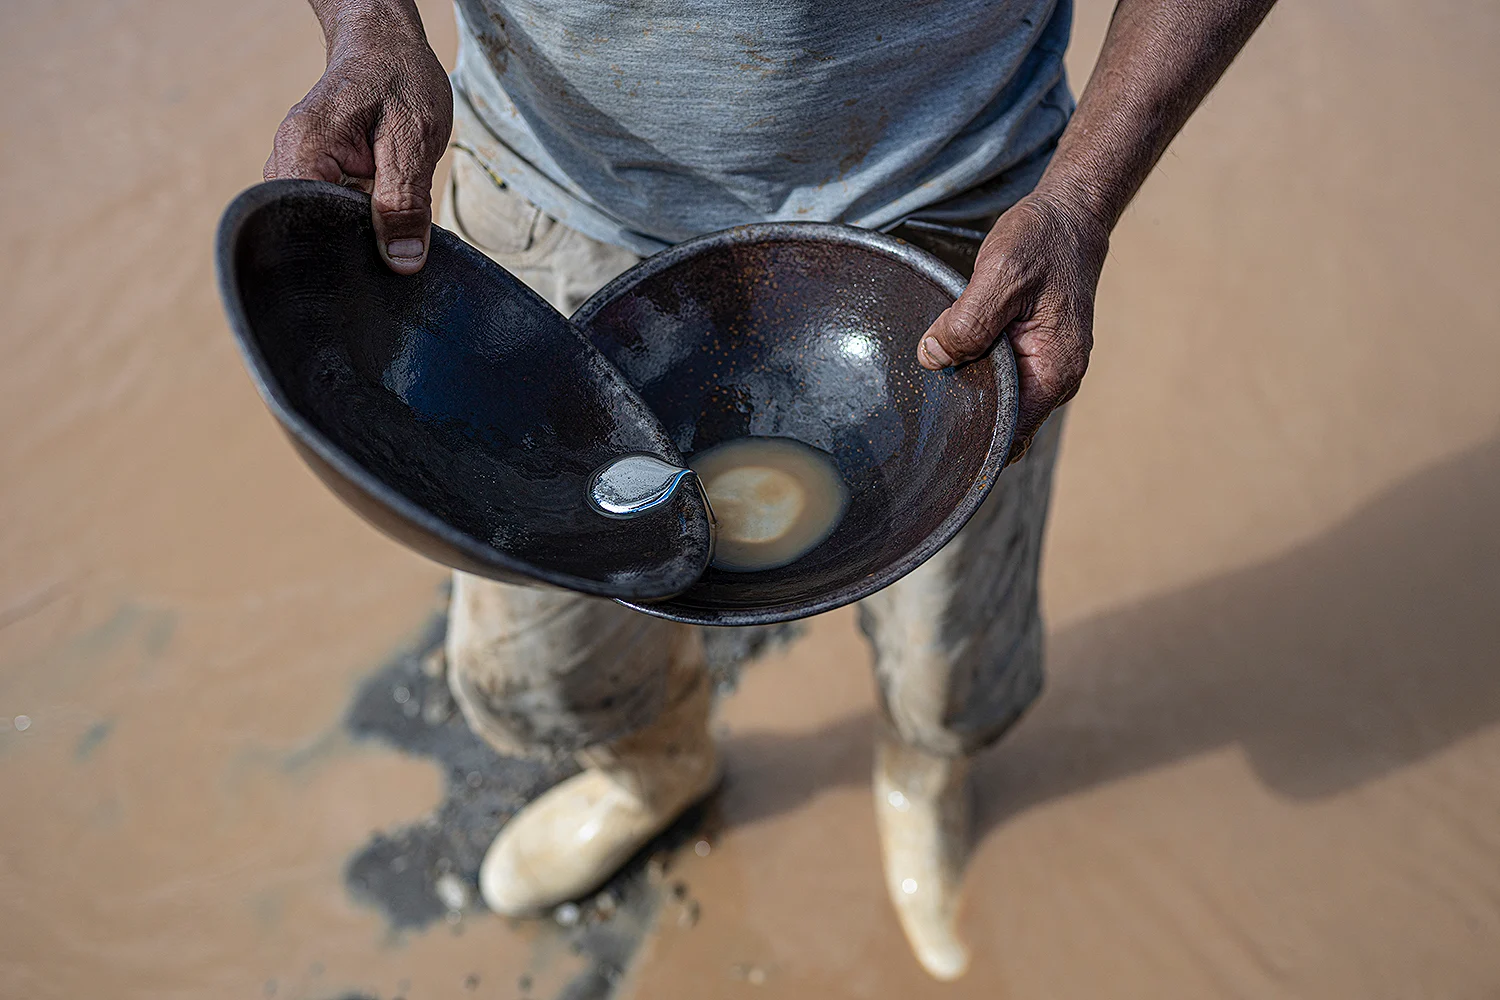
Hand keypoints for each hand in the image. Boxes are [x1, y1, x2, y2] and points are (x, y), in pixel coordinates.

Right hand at [265, 16, 451, 273]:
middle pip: (314, 230)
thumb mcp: (413, 140)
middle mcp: (288, 162)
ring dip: (362, 230)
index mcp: (304, 150)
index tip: (381, 260)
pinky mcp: (315, 177)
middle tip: (398, 241)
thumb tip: (402, 262)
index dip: (345, 250)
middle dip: (357, 244)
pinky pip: (335, 213)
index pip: (307, 224)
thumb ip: (406, 203)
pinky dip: (363, 218)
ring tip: (392, 217)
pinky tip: (385, 211)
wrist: (385, 46)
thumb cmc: (398, 79)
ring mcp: (297, 170)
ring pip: (327, 225)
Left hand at [917, 190, 1109, 462]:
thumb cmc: (1042, 242)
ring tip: (934, 369)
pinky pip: (998, 377)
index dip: (972, 437)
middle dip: (963, 413)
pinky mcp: (1031, 354)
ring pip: (996, 399)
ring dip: (966, 387)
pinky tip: (949, 353)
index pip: (1011, 434)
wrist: (1068, 217)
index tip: (933, 427)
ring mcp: (1044, 368)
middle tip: (921, 394)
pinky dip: (973, 369)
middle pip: (1001, 422)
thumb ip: (968, 321)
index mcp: (1055, 370)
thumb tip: (932, 358)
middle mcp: (1055, 379)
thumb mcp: (1001, 274)